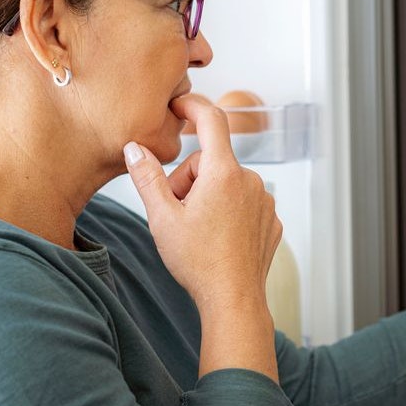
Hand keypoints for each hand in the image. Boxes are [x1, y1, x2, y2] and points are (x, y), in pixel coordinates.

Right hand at [123, 94, 281, 312]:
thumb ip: (147, 177)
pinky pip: (243, 202)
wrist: (233, 300)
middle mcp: (250, 181)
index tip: (179, 105)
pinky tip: (218, 239)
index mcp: (223, 174)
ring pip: (227, 183)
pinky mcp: (271, 219)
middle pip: (211, 161)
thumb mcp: (162, 217)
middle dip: (189, 180)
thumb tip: (134, 147)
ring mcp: (264, 200)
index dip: (193, 106)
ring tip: (197, 230)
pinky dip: (228, 212)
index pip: (211, 120)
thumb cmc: (197, 262)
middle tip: (176, 213)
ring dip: (208, 197)